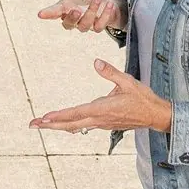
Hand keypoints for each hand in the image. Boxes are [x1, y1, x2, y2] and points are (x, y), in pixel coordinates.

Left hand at [30, 58, 171, 131]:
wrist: (156, 116)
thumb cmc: (143, 98)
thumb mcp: (128, 82)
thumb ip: (111, 72)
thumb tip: (95, 62)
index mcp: (103, 109)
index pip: (76, 113)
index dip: (59, 116)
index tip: (45, 118)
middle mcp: (99, 120)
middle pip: (70, 124)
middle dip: (50, 125)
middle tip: (32, 124)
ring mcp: (101, 124)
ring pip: (75, 126)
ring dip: (58, 126)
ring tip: (42, 124)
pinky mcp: (104, 124)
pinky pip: (83, 126)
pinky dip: (70, 125)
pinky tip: (64, 125)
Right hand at [38, 0, 122, 33]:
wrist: (104, 2)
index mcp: (65, 8)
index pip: (54, 12)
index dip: (48, 13)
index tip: (40, 14)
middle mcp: (73, 19)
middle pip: (67, 24)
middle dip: (72, 17)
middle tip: (76, 9)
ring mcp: (85, 25)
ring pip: (84, 25)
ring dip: (91, 12)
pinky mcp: (97, 27)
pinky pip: (99, 26)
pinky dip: (105, 15)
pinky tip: (109, 4)